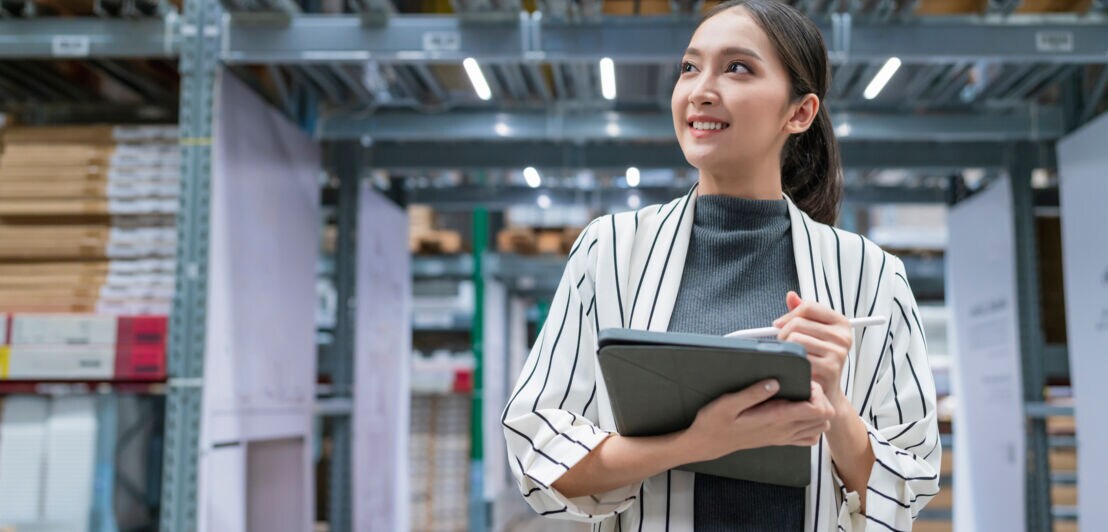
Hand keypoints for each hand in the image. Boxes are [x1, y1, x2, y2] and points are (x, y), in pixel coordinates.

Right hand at [681, 380, 835, 462]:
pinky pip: (809, 437)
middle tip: (804, 386)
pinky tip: (797, 412)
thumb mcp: (728, 403)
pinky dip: (811, 424)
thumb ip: (752, 393)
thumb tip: (774, 382)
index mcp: (776, 419)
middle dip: (821, 399)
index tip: (802, 382)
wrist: (708, 443)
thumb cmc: (715, 422)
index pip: (817, 409)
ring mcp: (784, 437)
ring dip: (818, 410)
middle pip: (825, 418)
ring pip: (820, 428)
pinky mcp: (780, 439)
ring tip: (802, 397)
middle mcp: (784, 430)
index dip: (817, 392)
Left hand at [774, 291, 851, 406]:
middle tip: (783, 344)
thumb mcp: (815, 333)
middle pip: (798, 323)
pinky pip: (797, 357)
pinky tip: (794, 366)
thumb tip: (791, 296)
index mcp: (841, 323)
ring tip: (790, 355)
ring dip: (785, 348)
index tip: (779, 324)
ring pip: (794, 339)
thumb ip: (803, 314)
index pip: (808, 307)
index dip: (789, 314)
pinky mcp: (829, 369)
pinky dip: (790, 361)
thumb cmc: (819, 359)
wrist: (827, 391)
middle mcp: (842, 337)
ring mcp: (837, 353)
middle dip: (783, 333)